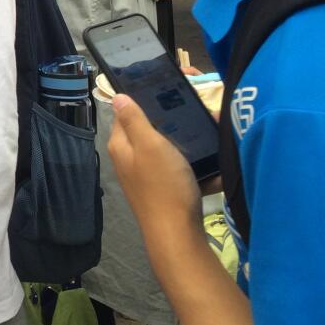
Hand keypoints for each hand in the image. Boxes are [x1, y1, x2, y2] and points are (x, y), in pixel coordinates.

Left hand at [108, 95, 203, 237]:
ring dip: (182, 141)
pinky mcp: (162, 189)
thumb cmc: (163, 185)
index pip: (126, 112)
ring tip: (203, 130)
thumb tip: (117, 96)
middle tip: (191, 111)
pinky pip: (176, 167)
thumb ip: (133, 119)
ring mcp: (145, 175)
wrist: (178, 234)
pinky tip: (207, 160)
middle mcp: (128, 158)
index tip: (167, 90)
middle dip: (168, 120)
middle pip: (147, 130)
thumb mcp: (149, 144)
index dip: (143, 98)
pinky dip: (189, 163)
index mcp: (121, 144)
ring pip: (164, 148)